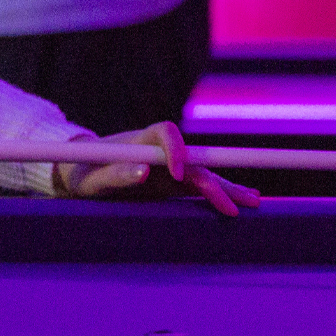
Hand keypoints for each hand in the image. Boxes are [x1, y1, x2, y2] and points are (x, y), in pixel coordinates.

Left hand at [55, 121, 262, 216]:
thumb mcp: (91, 179)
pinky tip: (243, 199)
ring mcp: (168, 167)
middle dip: (216, 178)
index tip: (177, 174)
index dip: (176, 150)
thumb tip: (141, 172)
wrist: (81, 174)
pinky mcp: (172, 183)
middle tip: (234, 202)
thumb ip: (114, 174)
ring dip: (227, 187)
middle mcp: (160, 150)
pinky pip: (199, 187)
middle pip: (194, 158)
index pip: (166, 132)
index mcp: (139, 140)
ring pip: (203, 174)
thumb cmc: (83, 174)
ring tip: (254, 201)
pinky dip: (220, 193)